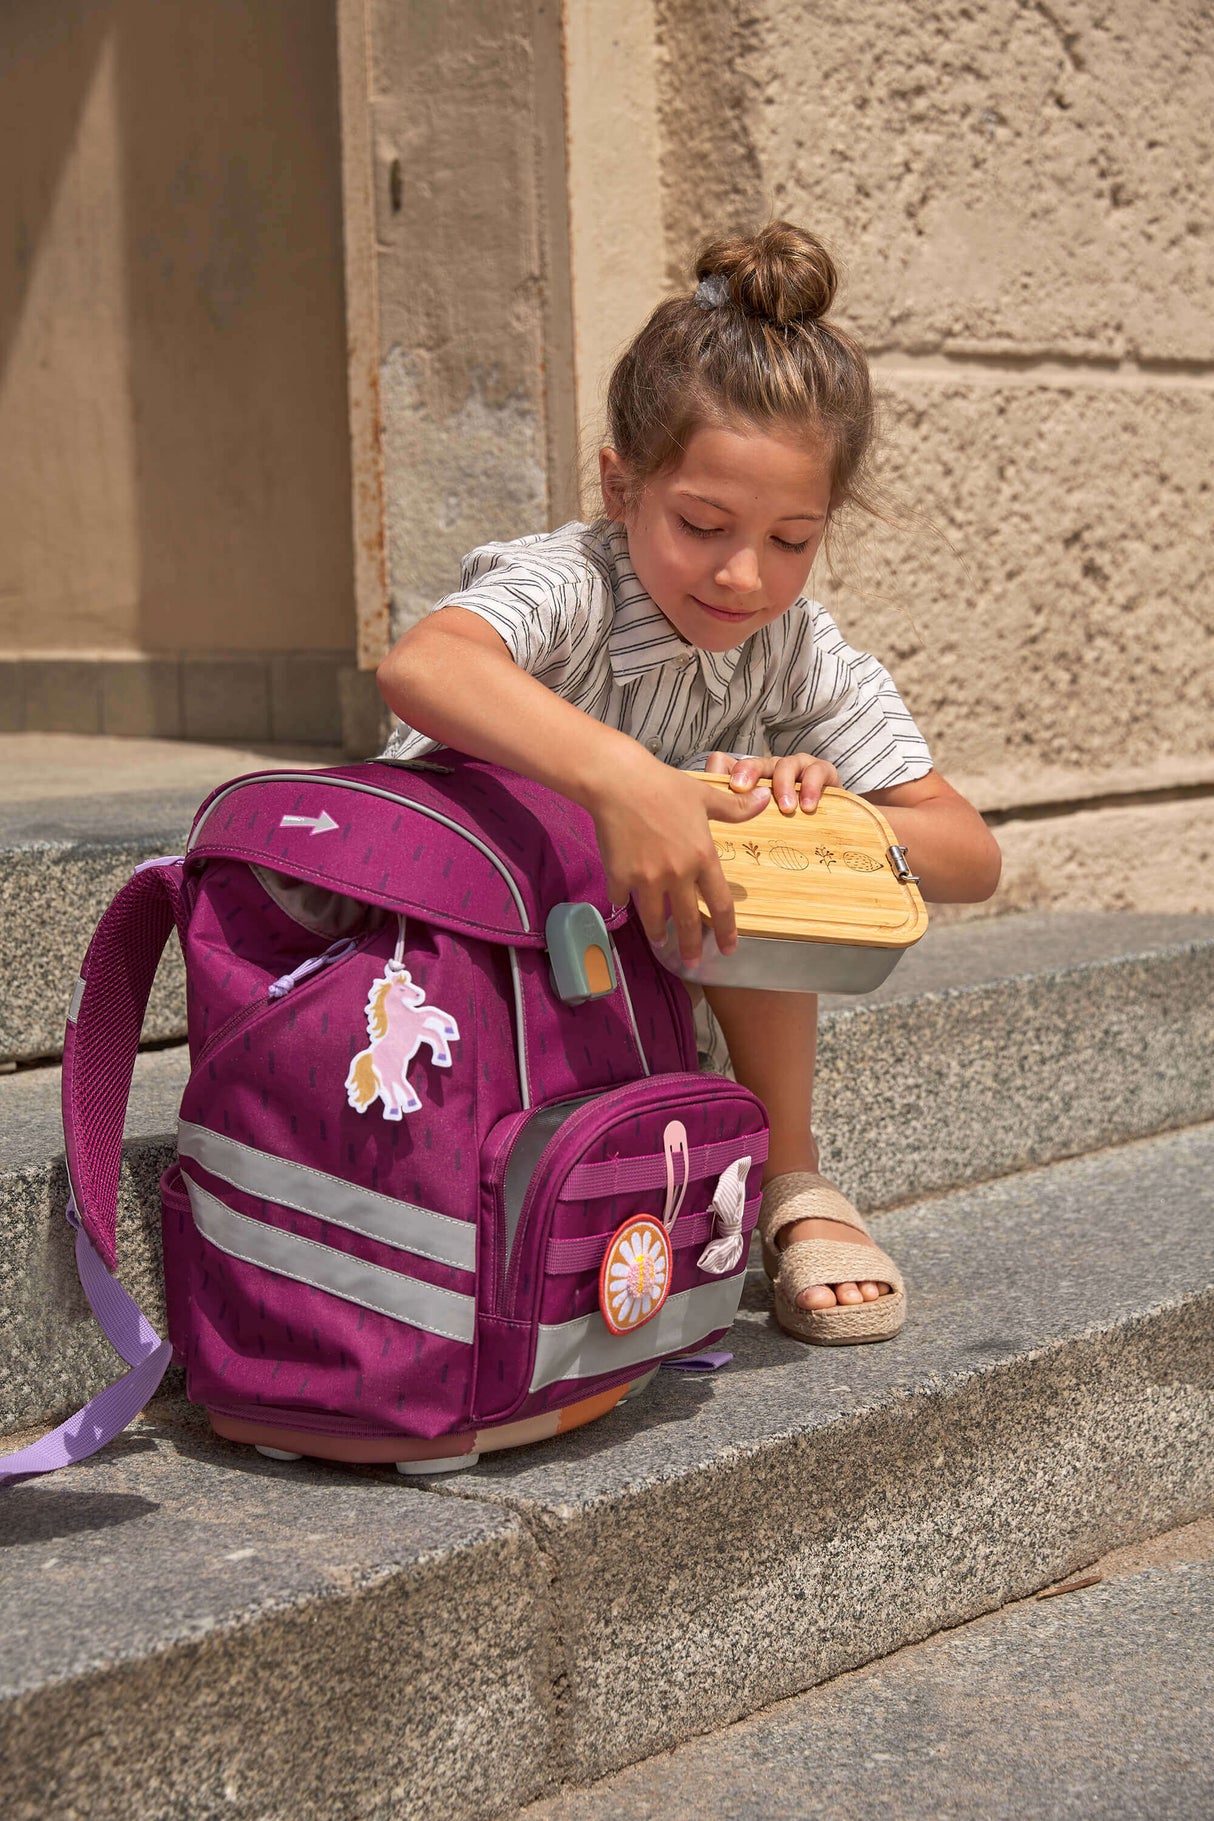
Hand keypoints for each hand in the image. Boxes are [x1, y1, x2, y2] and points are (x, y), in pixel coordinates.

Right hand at [590, 755, 771, 965]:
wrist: (619, 782)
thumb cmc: (664, 785)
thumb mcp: (704, 795)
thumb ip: (735, 808)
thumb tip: (766, 801)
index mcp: (702, 857)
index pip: (720, 904)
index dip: (725, 931)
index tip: (728, 949)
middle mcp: (677, 875)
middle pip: (686, 921)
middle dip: (690, 947)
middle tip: (692, 963)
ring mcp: (647, 879)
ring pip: (654, 919)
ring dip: (658, 935)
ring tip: (661, 943)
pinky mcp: (620, 877)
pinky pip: (622, 898)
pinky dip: (623, 901)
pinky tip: (623, 901)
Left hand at [703, 750, 840, 815]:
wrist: (831, 830)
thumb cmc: (788, 828)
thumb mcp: (756, 826)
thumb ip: (733, 819)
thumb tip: (710, 826)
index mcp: (751, 780)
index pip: (731, 765)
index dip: (726, 773)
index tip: (727, 788)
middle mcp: (771, 770)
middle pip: (757, 762)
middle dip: (749, 773)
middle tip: (742, 789)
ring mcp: (797, 768)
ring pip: (786, 765)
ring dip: (784, 786)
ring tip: (786, 809)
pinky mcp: (823, 772)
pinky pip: (817, 771)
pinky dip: (812, 787)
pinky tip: (808, 806)